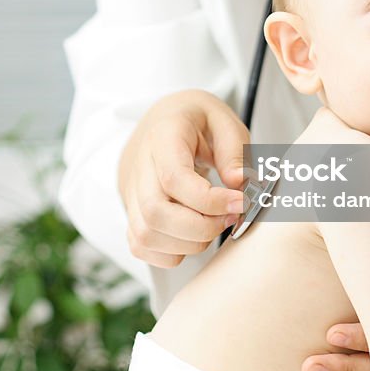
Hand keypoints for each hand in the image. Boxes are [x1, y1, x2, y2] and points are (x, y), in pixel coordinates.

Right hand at [119, 90, 249, 267]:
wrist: (166, 118)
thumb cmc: (198, 120)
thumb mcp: (224, 119)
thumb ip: (234, 150)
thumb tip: (240, 183)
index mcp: (163, 135)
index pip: (174, 178)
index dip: (209, 200)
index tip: (240, 202)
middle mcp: (139, 165)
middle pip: (155, 213)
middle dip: (200, 228)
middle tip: (230, 217)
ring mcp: (130, 190)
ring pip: (145, 235)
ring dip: (188, 243)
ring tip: (215, 224)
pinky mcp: (131, 211)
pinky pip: (140, 245)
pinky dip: (171, 252)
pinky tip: (195, 234)